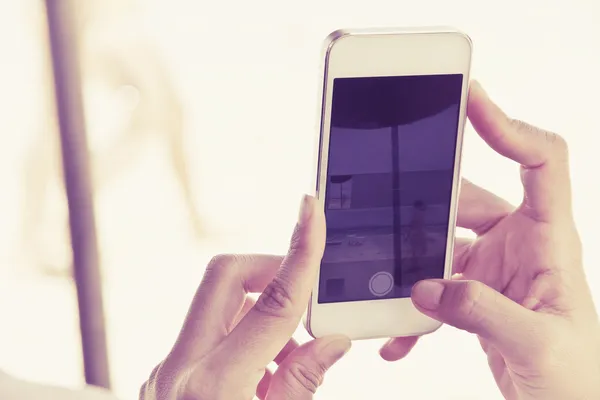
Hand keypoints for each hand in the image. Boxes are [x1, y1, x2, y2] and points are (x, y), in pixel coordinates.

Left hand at [140, 196, 350, 399]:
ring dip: (259, 309)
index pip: (272, 303)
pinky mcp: (165, 376)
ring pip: (216, 301)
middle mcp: (180, 368)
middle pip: (225, 275)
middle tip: (304, 297)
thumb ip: (302, 383)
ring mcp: (166, 370)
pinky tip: (263, 375)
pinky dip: (242, 336)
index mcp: (214, 386)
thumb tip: (330, 342)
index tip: (311, 211)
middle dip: (270, 269)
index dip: (300, 252)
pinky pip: (207, 331)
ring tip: (288, 359)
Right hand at [380, 81, 599, 398]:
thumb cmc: (576, 380)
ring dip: (412, 256)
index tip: (470, 102)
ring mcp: (494, 268)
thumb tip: (425, 288)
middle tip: (390, 194)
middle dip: (429, 197)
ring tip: (384, 270)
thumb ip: (481, 312)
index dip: (507, 126)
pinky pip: (435, 284)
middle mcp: (519, 246)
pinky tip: (399, 334)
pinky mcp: (474, 293)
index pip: (540, 163)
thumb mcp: (536, 344)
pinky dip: (413, 306)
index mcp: (548, 242)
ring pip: (443, 239)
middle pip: (470, 196)